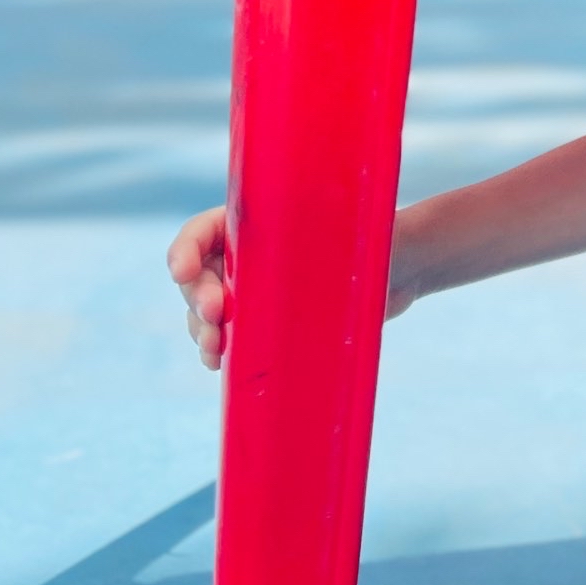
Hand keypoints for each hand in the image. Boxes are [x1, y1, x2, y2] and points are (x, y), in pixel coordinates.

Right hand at [168, 203, 419, 371]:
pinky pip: (230, 338)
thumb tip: (311, 248)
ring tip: (215, 346)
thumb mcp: (348, 225)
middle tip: (215, 314)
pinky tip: (217, 363)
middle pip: (199, 277)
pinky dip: (219, 351)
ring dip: (202, 330)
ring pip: (207, 313)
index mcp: (251, 221)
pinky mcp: (266, 322)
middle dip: (197, 297)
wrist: (403, 267)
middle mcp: (245, 255)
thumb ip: (327, 230)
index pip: (201, 232)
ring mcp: (252, 291)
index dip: (184, 251)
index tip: (182, 271)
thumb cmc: (378, 237)